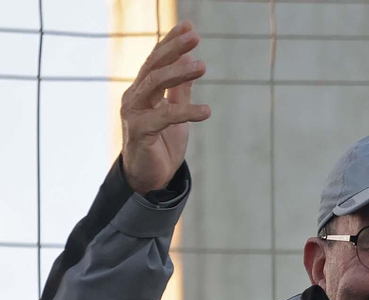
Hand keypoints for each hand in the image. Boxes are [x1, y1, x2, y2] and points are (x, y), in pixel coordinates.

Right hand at [119, 21, 210, 194]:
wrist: (149, 178)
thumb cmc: (161, 144)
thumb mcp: (176, 112)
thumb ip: (181, 90)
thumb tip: (192, 62)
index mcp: (143, 90)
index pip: (155, 60)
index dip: (171, 42)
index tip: (189, 26)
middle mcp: (134, 97)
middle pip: (153, 66)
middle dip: (173, 50)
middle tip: (195, 37)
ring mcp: (133, 113)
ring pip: (154, 84)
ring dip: (178, 73)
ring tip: (202, 66)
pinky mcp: (140, 132)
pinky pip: (164, 117)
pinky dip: (186, 112)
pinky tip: (207, 112)